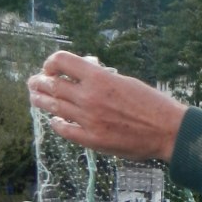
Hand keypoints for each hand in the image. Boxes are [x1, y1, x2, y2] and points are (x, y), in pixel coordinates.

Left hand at [27, 51, 186, 161]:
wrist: (168, 131)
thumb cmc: (152, 104)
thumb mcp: (126, 82)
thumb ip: (102, 79)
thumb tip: (85, 78)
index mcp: (99, 77)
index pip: (62, 61)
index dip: (51, 63)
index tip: (50, 68)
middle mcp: (89, 97)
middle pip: (52, 85)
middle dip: (39, 83)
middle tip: (34, 83)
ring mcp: (89, 119)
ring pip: (54, 107)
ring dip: (42, 102)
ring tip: (35, 99)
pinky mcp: (93, 139)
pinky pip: (65, 131)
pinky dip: (57, 124)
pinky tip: (55, 122)